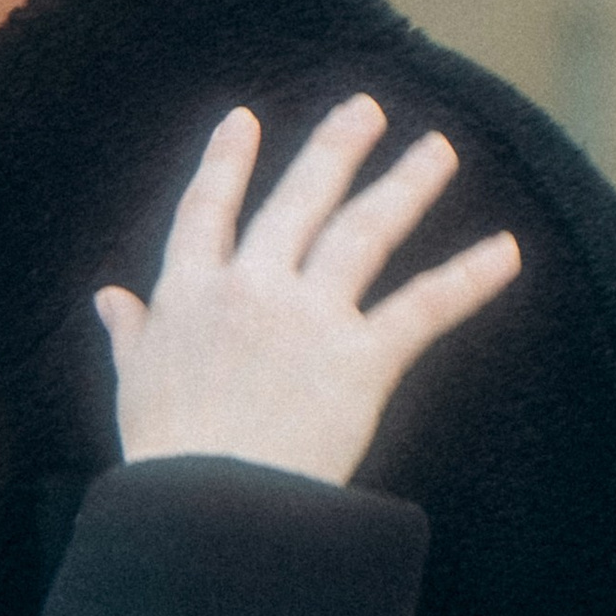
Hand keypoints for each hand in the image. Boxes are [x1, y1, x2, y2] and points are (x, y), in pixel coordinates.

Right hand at [100, 96, 519, 485]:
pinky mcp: (361, 358)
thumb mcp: (134, 385)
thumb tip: (108, 298)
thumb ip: (129, 334)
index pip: (207, 212)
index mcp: (188, 294)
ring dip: (405, 185)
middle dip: (335, 149)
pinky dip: (470, 277)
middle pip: (300, 201)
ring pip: (363, 233)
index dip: (226, 164)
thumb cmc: (166, 456)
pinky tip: (507, 250)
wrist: (209, 507)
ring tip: (438, 150)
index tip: (243, 121)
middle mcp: (250, 289)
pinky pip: (424, 307)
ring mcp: (309, 318)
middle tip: (366, 108)